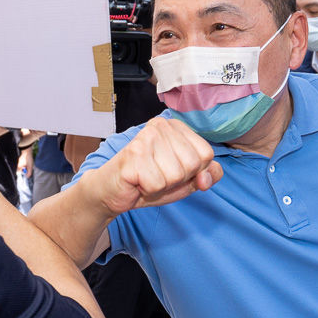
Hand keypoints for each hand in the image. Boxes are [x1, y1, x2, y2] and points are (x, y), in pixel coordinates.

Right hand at [90, 118, 223, 215]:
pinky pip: (157, 183)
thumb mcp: (184, 179)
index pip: (206, 154)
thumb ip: (206, 175)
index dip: (194, 172)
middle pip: (193, 164)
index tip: (172, 171)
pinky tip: (137, 182)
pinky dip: (148, 190)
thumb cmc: (147, 181)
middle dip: (177, 180)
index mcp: (175, 126)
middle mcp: (161, 126)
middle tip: (156, 176)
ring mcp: (146, 138)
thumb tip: (207, 178)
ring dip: (161, 186)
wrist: (111, 192)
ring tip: (146, 178)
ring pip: (176, 175)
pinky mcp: (133, 154)